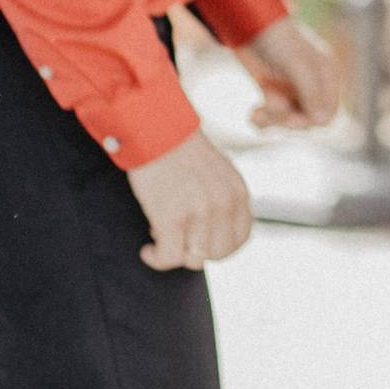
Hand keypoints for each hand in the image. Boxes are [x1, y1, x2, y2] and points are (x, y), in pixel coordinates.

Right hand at [126, 128, 252, 270]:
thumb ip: (224, 199)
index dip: (219, 247)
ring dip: (175, 253)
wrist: (154, 129)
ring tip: (161, 236)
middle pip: (219, 253)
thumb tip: (215, 233)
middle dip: (197, 252)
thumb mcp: (218, 172)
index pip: (241, 239)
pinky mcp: (173, 216)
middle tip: (178, 238)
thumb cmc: (180, 150)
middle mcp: (224, 203)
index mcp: (237, 191)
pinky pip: (169, 257)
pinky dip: (157, 258)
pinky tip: (148, 250)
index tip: (200, 241)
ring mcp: (201, 211)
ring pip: (194, 259)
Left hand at [237, 15, 341, 129]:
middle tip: (268, 108)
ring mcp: (292, 89)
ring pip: (288, 120)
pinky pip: (273, 117)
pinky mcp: (273, 92)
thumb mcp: (296, 64)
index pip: (328, 112)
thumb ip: (310, 91)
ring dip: (272, 119)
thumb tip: (323, 121)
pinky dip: (262, 120)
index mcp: (325, 74)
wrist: (245, 24)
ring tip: (256, 112)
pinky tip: (253, 114)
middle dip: (287, 118)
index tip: (291, 119)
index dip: (310, 120)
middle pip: (307, 119)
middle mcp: (312, 84)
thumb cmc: (275, 39)